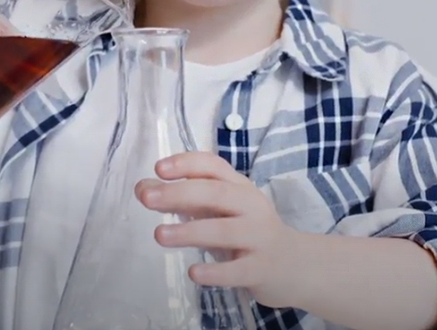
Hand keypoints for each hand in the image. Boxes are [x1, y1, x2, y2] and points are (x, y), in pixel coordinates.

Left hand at [135, 151, 299, 308]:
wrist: (293, 265)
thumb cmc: (247, 231)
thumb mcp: (219, 210)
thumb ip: (184, 198)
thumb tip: (143, 188)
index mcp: (239, 186)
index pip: (213, 166)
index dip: (187, 164)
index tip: (159, 168)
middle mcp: (251, 206)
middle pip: (216, 193)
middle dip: (180, 193)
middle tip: (147, 198)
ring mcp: (259, 237)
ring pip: (225, 230)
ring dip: (191, 231)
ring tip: (160, 235)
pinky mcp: (261, 268)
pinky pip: (237, 270)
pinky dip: (215, 271)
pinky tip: (194, 272)